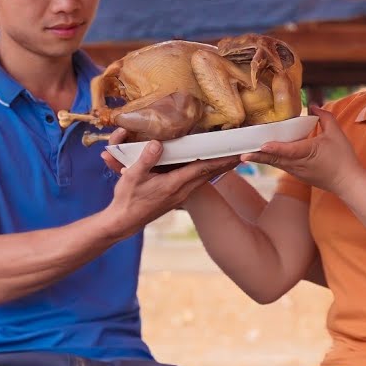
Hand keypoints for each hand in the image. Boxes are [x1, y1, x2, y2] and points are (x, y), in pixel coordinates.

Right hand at [102, 137, 239, 237]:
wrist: (123, 222)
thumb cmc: (127, 199)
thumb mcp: (132, 177)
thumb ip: (146, 159)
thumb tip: (157, 143)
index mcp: (173, 184)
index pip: (202, 169)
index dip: (220, 159)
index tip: (236, 152)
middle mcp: (181, 191)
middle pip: (209, 174)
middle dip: (225, 163)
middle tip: (242, 152)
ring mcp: (180, 196)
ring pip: (204, 179)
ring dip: (217, 169)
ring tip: (230, 159)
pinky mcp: (176, 198)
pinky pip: (196, 182)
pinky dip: (205, 173)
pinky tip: (207, 169)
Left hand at [242, 106, 363, 194]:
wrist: (347, 182)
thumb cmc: (343, 157)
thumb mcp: (336, 133)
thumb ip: (324, 117)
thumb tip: (312, 105)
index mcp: (308, 152)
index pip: (289, 150)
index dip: (275, 148)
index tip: (263, 146)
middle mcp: (299, 164)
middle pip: (275, 159)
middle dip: (258, 156)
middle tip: (241, 154)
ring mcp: (296, 171)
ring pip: (275, 163)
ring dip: (260, 159)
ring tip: (244, 154)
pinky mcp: (296, 174)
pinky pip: (280, 165)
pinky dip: (270, 160)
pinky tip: (259, 156)